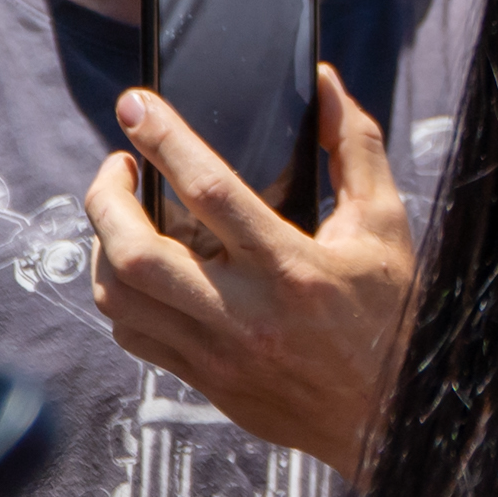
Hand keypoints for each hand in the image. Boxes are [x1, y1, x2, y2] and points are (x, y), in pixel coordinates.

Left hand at [84, 64, 415, 486]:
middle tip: (118, 166)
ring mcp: (218, 352)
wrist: (392, 412)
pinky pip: (133, 335)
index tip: (136, 106)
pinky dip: (123, 294)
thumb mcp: (386, 223)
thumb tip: (327, 84)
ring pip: (120, 297)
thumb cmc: (392, 311)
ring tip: (123, 214)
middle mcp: (246, 313)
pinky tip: (142, 270)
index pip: (211, 191)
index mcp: (294, 268)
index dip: (166, 140)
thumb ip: (355, 148)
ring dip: (106, 245)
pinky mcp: (204, 380)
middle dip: (105, 199)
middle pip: (136, 253)